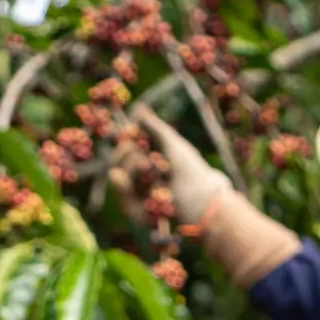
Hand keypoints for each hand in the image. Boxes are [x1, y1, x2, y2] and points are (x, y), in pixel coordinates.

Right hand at [130, 103, 227, 225]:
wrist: (201, 201)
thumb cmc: (192, 171)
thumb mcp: (173, 145)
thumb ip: (155, 127)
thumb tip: (137, 107)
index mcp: (148, 159)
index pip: (126, 145)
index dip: (127, 139)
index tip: (132, 134)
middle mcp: (140, 177)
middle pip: (118, 159)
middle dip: (129, 154)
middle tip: (144, 159)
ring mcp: (137, 194)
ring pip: (117, 176)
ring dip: (133, 172)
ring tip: (151, 175)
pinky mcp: (136, 213)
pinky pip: (124, 200)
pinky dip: (134, 193)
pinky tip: (147, 190)